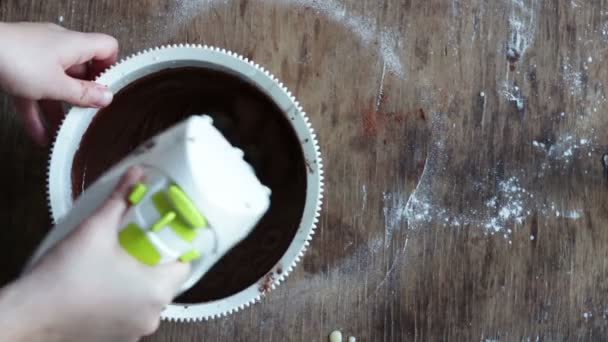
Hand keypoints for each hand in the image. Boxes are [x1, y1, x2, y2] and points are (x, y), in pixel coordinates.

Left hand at [0, 22, 117, 145]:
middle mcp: (59, 46)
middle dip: (84, 95)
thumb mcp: (56, 85)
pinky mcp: (19, 65)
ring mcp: (38, 55)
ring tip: (63, 133)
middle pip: (82, 70)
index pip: (107, 47)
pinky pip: (35, 90)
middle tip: (88, 115)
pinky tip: (39, 136)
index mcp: (75, 45)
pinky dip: (38, 111)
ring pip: (57, 84)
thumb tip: (107, 97)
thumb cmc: (15, 60)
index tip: (108, 90)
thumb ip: (83, 94)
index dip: (111, 67)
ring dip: (60, 109)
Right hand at [0, 167, 189, 341]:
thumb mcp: (96, 230)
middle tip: (136, 243)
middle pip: (166, 280)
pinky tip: (104, 284)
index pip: (184, 264)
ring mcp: (135, 330)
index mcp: (157, 290)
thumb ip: (121, 199)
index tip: (163, 234)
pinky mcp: (117, 337)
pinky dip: (123, 299)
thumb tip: (136, 175)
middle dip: (153, 260)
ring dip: (137, 280)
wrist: (29, 315)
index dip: (175, 245)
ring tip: (116, 262)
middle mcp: (152, 315)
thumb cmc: (63, 278)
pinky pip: (131, 313)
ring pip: (147, 298)